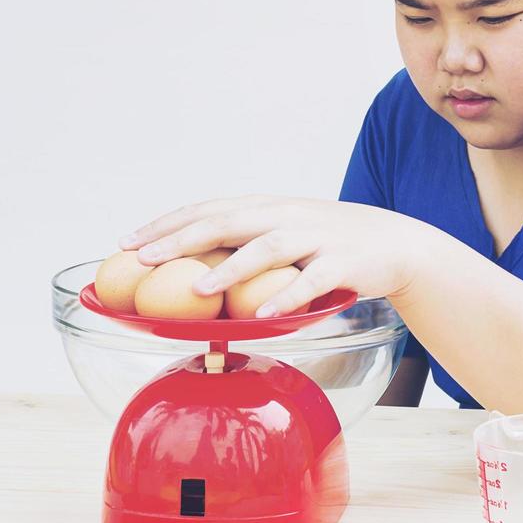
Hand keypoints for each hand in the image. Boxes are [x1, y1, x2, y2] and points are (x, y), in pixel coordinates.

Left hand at [118, 196, 428, 317]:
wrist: (395, 243)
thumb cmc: (329, 245)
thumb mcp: (284, 233)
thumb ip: (244, 242)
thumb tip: (189, 267)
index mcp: (266, 207)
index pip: (207, 209)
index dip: (165, 223)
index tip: (127, 241)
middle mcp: (285, 215)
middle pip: (226, 222)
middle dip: (180, 240)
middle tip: (143, 260)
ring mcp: (314, 237)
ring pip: (265, 248)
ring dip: (229, 268)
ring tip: (195, 288)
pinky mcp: (341, 263)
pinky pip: (310, 281)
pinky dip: (285, 296)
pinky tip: (261, 315)